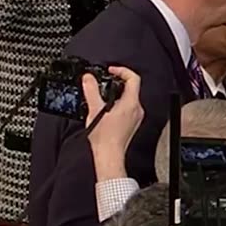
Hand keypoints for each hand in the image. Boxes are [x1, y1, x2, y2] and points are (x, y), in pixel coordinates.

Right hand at [84, 66, 142, 180]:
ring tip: (103, 96)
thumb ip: (91, 90)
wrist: (109, 155)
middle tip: (105, 81)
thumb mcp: (94, 109)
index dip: (122, 70)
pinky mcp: (132, 124)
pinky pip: (128, 108)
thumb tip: (88, 78)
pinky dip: (118, 104)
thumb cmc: (105, 137)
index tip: (112, 70)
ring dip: (117, 94)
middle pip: (131, 88)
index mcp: (131, 103)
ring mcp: (136, 117)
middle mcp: (137, 109)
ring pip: (129, 99)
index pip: (133, 78)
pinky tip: (107, 110)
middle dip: (118, 82)